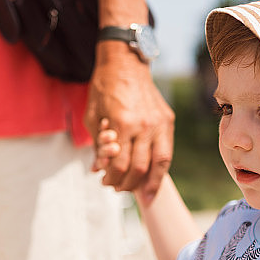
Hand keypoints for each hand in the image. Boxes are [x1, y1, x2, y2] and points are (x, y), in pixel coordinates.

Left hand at [85, 40, 173, 204]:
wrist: (125, 63)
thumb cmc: (104, 88)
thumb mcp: (92, 116)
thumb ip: (97, 145)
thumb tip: (98, 169)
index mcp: (122, 123)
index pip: (120, 163)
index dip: (111, 178)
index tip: (104, 182)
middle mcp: (144, 125)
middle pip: (139, 167)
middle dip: (128, 184)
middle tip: (118, 189)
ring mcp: (159, 122)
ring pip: (160, 162)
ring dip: (151, 183)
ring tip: (146, 197)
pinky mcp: (167, 120)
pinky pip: (167, 149)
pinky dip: (161, 167)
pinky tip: (155, 177)